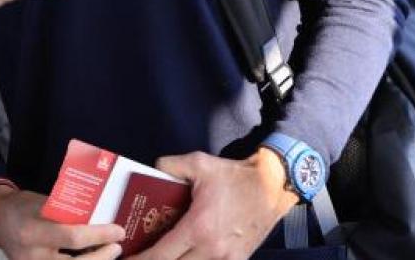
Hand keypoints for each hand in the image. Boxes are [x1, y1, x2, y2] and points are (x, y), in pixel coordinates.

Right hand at [0, 187, 123, 258]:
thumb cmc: (23, 206)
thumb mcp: (43, 203)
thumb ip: (67, 213)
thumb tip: (99, 218)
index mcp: (33, 231)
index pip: (72, 237)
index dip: (99, 235)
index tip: (118, 230)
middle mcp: (32, 255)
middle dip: (101, 258)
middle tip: (117, 247)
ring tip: (108, 255)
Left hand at [133, 150, 296, 259]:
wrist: (273, 186)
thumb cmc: (235, 177)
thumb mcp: (199, 163)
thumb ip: (170, 166)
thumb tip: (152, 170)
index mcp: (198, 228)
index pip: (161, 255)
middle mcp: (211, 250)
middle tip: (141, 256)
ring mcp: (227, 259)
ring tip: (164, 254)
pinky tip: (186, 255)